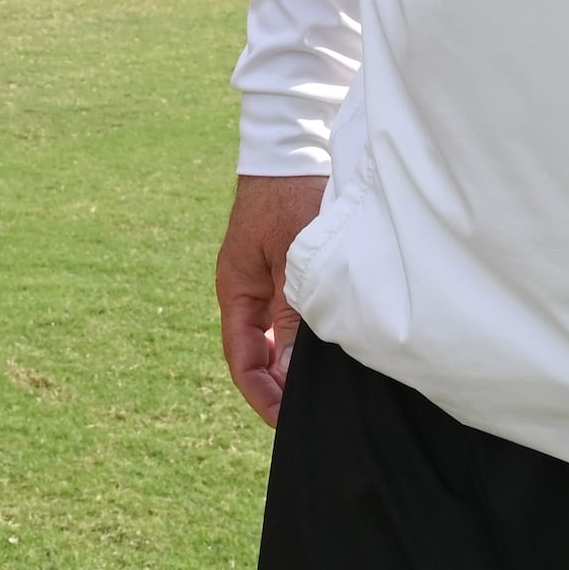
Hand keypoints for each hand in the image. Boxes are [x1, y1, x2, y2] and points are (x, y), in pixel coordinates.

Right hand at [216, 174, 326, 424]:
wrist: (295, 145)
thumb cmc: (291, 195)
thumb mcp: (293, 260)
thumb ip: (293, 315)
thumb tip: (294, 373)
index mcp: (236, 290)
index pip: (243, 359)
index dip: (263, 396)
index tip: (288, 423)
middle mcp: (248, 290)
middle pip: (258, 354)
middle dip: (280, 388)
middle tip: (312, 415)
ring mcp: (268, 280)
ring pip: (277, 338)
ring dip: (295, 365)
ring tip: (324, 391)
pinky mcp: (289, 270)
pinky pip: (292, 317)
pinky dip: (306, 339)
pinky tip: (332, 352)